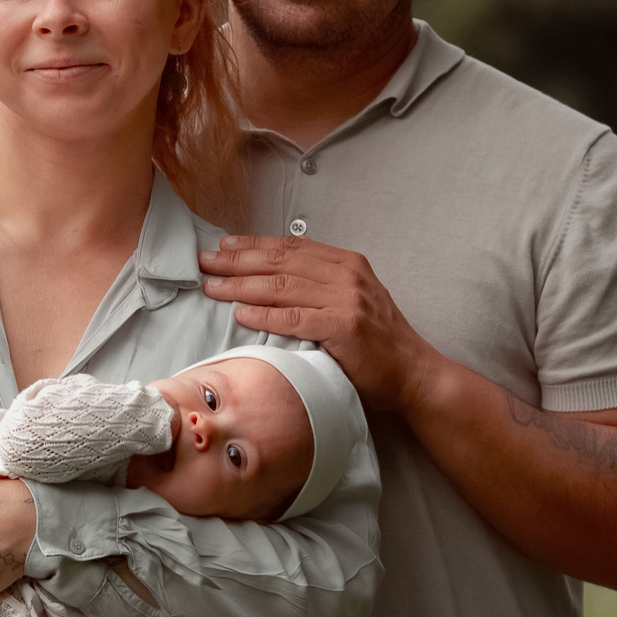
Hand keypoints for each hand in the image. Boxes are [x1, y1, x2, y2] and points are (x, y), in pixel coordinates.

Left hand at [199, 234, 435, 410]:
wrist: (412, 372)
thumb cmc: (377, 341)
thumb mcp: (351, 300)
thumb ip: (319, 285)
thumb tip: (270, 278)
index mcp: (346, 263)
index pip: (292, 246)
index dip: (254, 244)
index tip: (224, 245)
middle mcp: (346, 274)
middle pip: (281, 261)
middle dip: (238, 260)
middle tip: (205, 263)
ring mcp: (346, 299)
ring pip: (282, 286)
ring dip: (241, 285)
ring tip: (212, 287)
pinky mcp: (344, 326)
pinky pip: (293, 317)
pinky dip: (264, 315)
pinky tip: (240, 314)